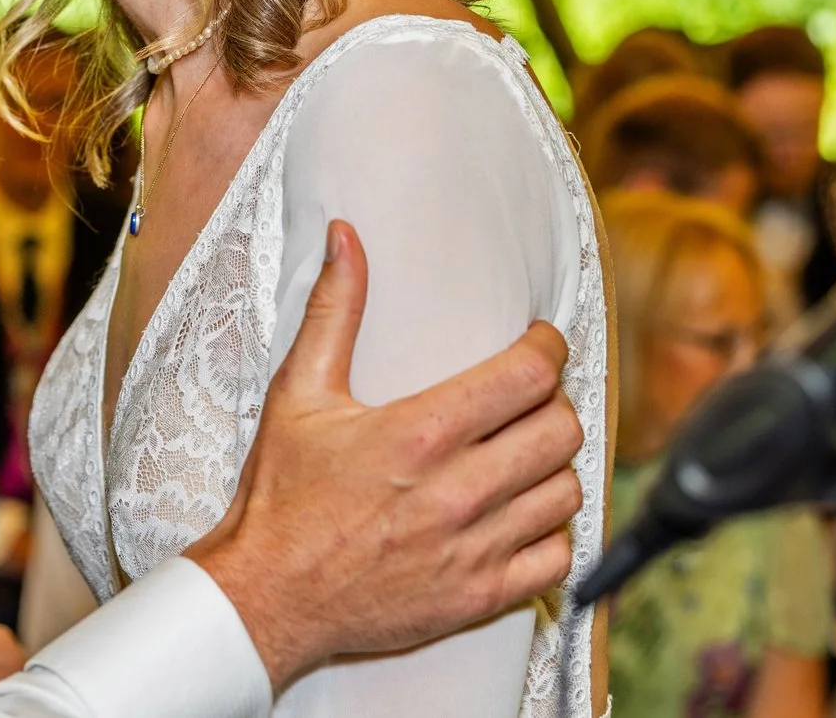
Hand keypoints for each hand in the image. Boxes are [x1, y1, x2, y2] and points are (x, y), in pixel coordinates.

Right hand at [188, 220, 582, 688]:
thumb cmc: (281, 495)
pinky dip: (549, 532)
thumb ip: (333, 310)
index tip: (537, 342)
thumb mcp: (298, 392)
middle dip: (553, 401)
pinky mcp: (479, 596)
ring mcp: (473, 549)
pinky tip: (520, 514)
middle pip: (560, 430)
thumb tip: (346, 239)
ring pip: (567, 492)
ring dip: (553, 465)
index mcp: (418, 433)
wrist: (268, 593)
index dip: (546, 347)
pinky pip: (556, 558)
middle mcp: (456, 492)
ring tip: (524, 453)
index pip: (527, 376)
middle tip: (528, 397)